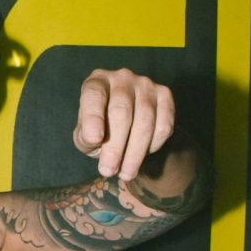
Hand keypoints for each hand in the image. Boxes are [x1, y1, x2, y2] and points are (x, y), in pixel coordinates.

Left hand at [73, 68, 175, 182]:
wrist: (130, 123)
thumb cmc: (101, 128)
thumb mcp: (86, 135)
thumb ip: (86, 137)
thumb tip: (95, 139)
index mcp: (97, 82)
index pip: (94, 95)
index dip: (93, 117)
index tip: (93, 140)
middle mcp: (122, 77)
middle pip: (121, 112)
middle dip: (115, 147)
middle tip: (108, 171)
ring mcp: (146, 84)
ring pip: (145, 122)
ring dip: (135, 153)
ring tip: (125, 173)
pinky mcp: (165, 95)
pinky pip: (164, 125)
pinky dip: (153, 146)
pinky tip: (141, 156)